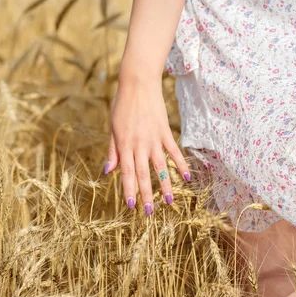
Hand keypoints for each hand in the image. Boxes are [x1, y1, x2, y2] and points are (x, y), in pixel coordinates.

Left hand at [103, 75, 190, 214]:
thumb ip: (112, 151)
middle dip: (146, 195)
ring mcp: (154, 139)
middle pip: (143, 174)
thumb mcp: (112, 128)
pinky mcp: (165, 131)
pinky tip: (187, 177)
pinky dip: (181, 164)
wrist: (138, 83)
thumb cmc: (122, 105)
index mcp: (124, 144)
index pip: (126, 172)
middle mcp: (139, 144)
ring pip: (160, 167)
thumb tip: (108, 172)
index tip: (131, 206)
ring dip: (165, 185)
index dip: (128, 190)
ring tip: (169, 201)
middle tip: (149, 212)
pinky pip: (174, 151)